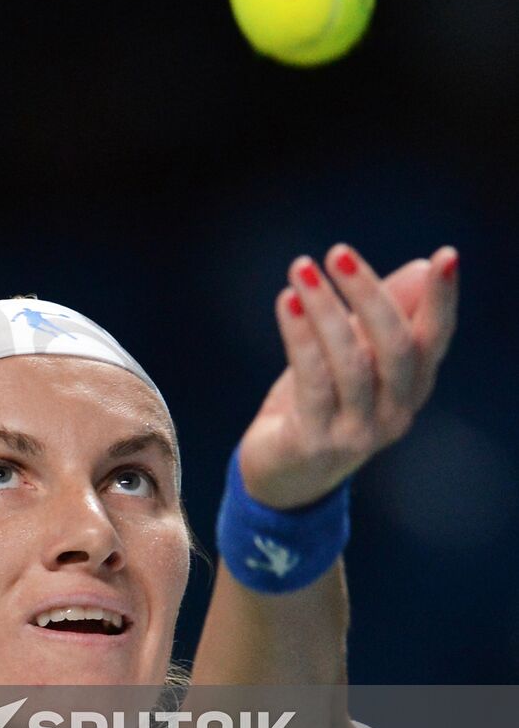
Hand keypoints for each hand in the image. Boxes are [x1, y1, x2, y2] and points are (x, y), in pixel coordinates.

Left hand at [239, 244, 458, 508]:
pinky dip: (300, 336)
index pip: (433, 339)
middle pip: (395, 348)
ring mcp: (358, 433)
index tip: (446, 256)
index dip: (442, 300)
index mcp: (411, 388)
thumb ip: (380, 315)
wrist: (281, 475)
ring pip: (350, 362)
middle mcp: (394, 413)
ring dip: (324, 309)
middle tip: (339, 252)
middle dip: (369, 294)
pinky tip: (287, 302)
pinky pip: (311, 381)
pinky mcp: (316, 443)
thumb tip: (422, 267)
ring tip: (302, 268)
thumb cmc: (321, 403)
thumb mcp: (353, 356)